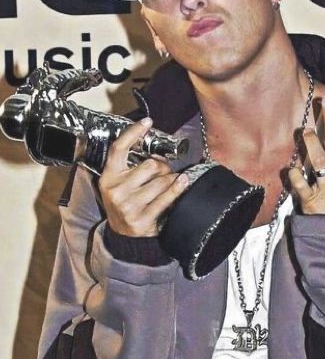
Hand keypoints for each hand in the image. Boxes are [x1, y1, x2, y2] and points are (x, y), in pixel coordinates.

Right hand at [98, 117, 188, 236]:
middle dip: (162, 166)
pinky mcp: (143, 219)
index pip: (118, 149)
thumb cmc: (125, 202)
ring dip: (170, 179)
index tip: (147, 121)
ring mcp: (128, 206)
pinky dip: (178, 187)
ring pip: (162, 180)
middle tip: (164, 171)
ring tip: (168, 183)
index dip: (133, 132)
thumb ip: (130, 166)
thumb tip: (156, 150)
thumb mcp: (118, 183)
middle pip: (150, 165)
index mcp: (108, 177)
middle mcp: (116, 190)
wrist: (122, 236)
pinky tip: (183, 181)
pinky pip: (168, 196)